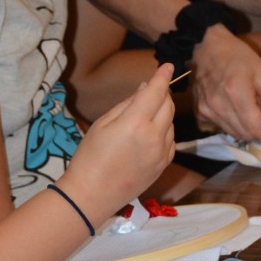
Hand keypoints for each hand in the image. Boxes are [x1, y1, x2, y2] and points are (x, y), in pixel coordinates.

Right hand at [61, 63, 175, 219]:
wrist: (91, 195)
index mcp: (135, 123)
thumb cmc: (89, 157)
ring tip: (144, 115)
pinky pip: (171, 140)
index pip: (156, 92)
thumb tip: (145, 89)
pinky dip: (165, 130)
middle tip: (151, 89)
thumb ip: (127, 104)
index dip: (163, 76)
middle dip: (162, 93)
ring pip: (171, 122)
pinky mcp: (163, 165)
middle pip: (168, 105)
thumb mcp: (103, 124)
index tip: (168, 65)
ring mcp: (161, 153)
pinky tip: (150, 133)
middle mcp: (154, 137)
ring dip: (163, 112)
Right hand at [190, 26, 260, 144]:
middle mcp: (217, 105)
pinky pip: (221, 127)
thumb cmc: (240, 57)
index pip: (256, 128)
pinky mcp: (199, 111)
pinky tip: (237, 109)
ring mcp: (205, 109)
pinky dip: (233, 124)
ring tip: (253, 111)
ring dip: (247, 128)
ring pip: (234, 133)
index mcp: (236, 93)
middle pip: (245, 134)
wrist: (208, 45)